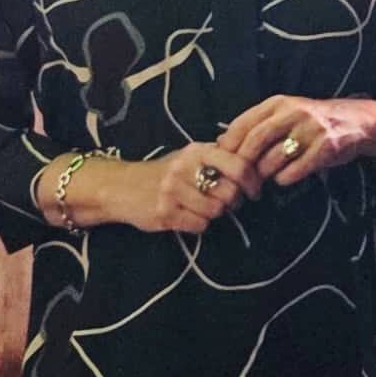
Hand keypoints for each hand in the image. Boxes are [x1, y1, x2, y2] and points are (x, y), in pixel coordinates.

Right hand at [75, 147, 246, 236]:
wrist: (121, 186)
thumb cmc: (163, 172)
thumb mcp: (189, 156)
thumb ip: (218, 156)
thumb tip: (253, 159)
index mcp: (197, 150)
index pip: (239, 165)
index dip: (253, 181)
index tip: (255, 192)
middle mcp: (185, 168)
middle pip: (230, 192)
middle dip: (233, 202)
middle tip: (225, 203)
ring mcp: (173, 191)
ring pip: (216, 211)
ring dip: (214, 214)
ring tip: (201, 208)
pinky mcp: (165, 213)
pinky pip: (199, 225)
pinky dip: (198, 225)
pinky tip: (187, 216)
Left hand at [216, 94, 375, 191]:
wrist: (358, 121)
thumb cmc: (314, 122)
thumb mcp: (286, 114)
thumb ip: (258, 125)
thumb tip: (220, 142)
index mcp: (278, 103)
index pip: (242, 123)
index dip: (228, 146)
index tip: (222, 163)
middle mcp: (293, 112)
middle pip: (255, 141)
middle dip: (243, 164)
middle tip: (238, 180)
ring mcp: (311, 130)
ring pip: (273, 159)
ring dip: (264, 175)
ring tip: (264, 180)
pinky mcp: (325, 148)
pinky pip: (294, 170)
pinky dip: (284, 179)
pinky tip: (284, 179)